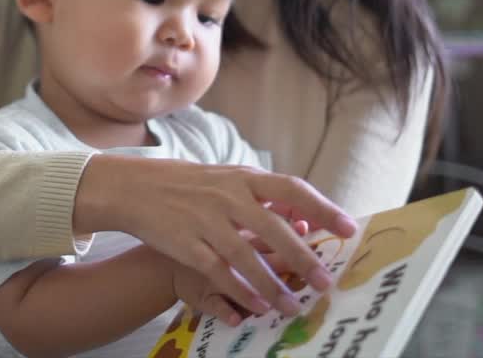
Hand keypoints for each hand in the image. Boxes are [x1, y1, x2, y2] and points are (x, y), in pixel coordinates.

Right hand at [74, 155, 355, 315]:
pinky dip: (240, 289)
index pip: (291, 189)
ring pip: (247, 256)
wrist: (133, 188)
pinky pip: (218, 271)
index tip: (348, 228)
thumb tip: (302, 217)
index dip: (322, 208)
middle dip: (302, 258)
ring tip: (293, 306)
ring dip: (273, 285)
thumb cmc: (187, 185)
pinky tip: (257, 305)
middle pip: (274, 228)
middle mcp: (227, 196)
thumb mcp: (226, 180)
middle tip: (324, 282)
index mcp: (243, 178)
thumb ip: (261, 196)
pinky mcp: (186, 243)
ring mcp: (206, 220)